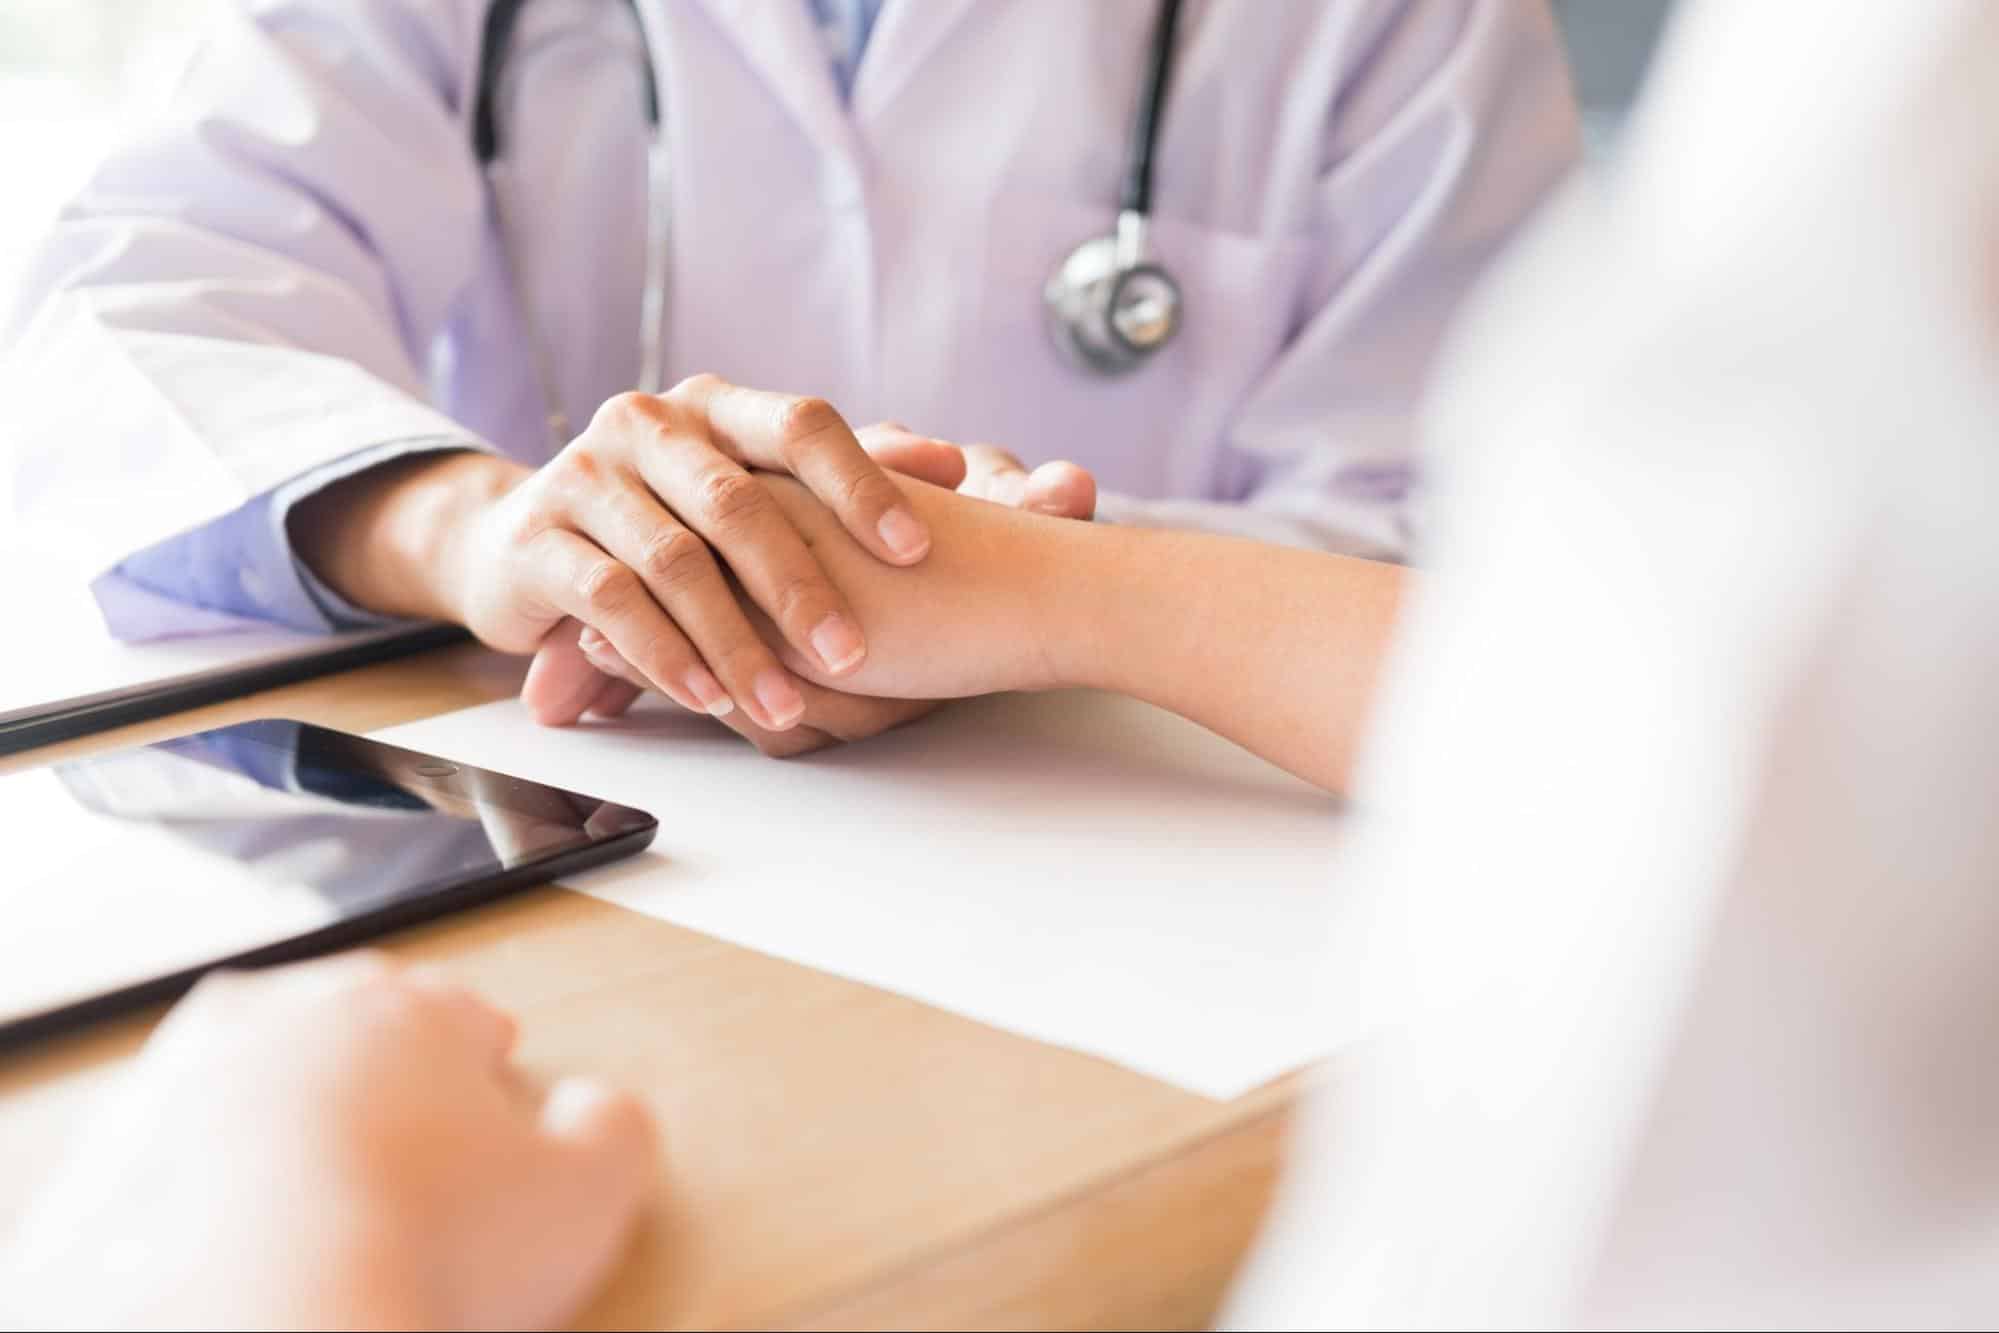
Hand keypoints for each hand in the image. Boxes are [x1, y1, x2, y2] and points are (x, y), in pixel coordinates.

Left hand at [0, 954, 654, 1330]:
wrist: (273, 1331)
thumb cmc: (428, 1258)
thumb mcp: (590, 1193)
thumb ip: (616, 1126)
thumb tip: (600, 1105)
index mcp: (407, 1012)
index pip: (460, 1011)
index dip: (486, 1060)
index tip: (489, 1101)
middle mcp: (293, 1020)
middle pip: (352, 1018)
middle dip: (384, 1063)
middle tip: (412, 1133)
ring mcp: (196, 1079)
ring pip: (259, 1065)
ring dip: (290, 1101)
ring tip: (323, 1170)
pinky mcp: (120, 1154)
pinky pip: (178, 1141)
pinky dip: (210, 1168)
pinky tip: (245, 1217)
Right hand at [521, 426, 1098, 755]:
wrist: (519, 541)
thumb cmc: (667, 517)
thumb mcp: (753, 490)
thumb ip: (847, 473)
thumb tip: (955, 461)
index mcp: (717, 407)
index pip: (800, 424)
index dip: (862, 484)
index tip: (917, 551)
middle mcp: (650, 424)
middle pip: (737, 501)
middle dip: (800, 587)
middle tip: (851, 655)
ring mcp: (587, 475)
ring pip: (675, 560)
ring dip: (736, 642)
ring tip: (784, 704)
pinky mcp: (539, 539)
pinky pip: (611, 599)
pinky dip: (666, 656)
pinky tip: (709, 699)